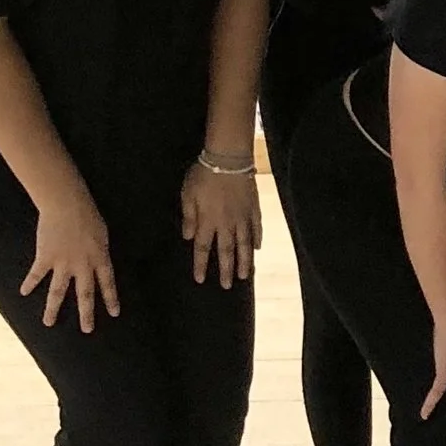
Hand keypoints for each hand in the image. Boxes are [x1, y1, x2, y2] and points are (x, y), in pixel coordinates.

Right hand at [24, 193, 118, 331]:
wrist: (67, 205)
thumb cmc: (88, 215)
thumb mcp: (102, 234)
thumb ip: (99, 250)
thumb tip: (98, 262)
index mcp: (100, 258)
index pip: (108, 284)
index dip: (111, 299)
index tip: (114, 314)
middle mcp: (82, 266)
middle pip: (85, 295)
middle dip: (86, 314)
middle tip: (87, 330)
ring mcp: (63, 264)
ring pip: (58, 292)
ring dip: (53, 309)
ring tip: (49, 323)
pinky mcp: (45, 257)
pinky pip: (37, 274)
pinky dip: (29, 283)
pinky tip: (24, 293)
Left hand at [179, 162, 260, 288]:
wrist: (229, 158)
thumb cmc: (203, 175)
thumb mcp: (188, 195)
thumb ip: (189, 217)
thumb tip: (188, 236)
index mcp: (208, 221)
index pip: (204, 248)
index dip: (202, 264)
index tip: (201, 279)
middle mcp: (227, 223)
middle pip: (227, 251)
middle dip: (227, 269)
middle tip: (228, 286)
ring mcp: (243, 217)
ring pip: (244, 243)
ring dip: (245, 261)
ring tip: (246, 276)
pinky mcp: (253, 208)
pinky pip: (256, 227)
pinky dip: (257, 239)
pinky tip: (257, 248)